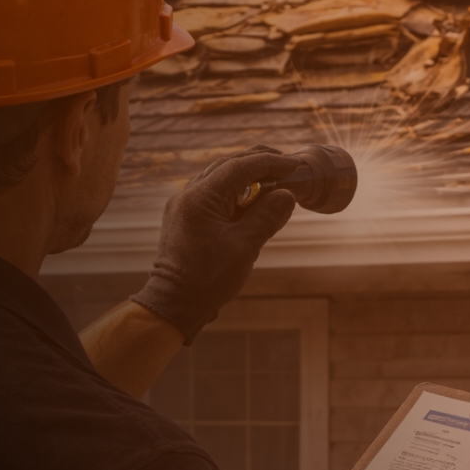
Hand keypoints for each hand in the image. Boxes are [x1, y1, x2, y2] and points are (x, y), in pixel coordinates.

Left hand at [130, 145, 299, 342]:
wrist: (174, 306)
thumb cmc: (207, 279)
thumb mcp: (245, 247)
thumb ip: (267, 216)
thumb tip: (286, 194)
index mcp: (200, 198)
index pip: (240, 167)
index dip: (270, 163)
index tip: (295, 164)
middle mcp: (188, 195)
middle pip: (228, 167)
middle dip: (259, 163)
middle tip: (288, 165)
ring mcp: (184, 206)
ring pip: (220, 179)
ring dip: (248, 177)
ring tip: (275, 181)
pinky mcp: (186, 218)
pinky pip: (214, 195)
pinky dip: (236, 193)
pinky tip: (253, 201)